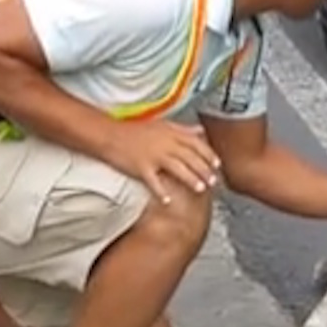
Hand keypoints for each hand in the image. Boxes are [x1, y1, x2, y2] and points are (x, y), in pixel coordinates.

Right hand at [103, 120, 221, 203]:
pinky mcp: (140, 167)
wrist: (108, 134)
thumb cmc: (134, 131)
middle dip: (204, 170)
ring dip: (191, 179)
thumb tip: (201, 130)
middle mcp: (165, 144)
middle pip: (190, 158)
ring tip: (200, 189)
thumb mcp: (161, 124)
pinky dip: (161, 192)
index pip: (196, 144)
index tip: (217, 165)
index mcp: (171, 133)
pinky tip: (168, 201)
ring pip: (177, 169)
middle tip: (213, 181)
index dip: (209, 154)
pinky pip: (153, 182)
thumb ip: (183, 128)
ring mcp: (153, 156)